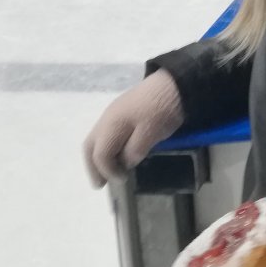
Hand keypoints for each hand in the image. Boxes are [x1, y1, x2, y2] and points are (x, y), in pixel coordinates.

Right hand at [83, 69, 183, 186]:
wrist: (175, 82)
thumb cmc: (163, 109)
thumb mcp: (151, 133)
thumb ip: (134, 151)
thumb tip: (124, 163)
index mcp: (111, 125)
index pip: (101, 155)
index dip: (109, 171)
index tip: (123, 180)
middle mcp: (106, 118)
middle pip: (90, 146)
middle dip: (93, 167)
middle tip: (99, 184)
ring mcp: (113, 112)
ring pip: (96, 138)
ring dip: (97, 157)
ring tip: (105, 172)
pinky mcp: (122, 110)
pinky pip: (105, 132)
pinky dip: (105, 147)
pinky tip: (116, 153)